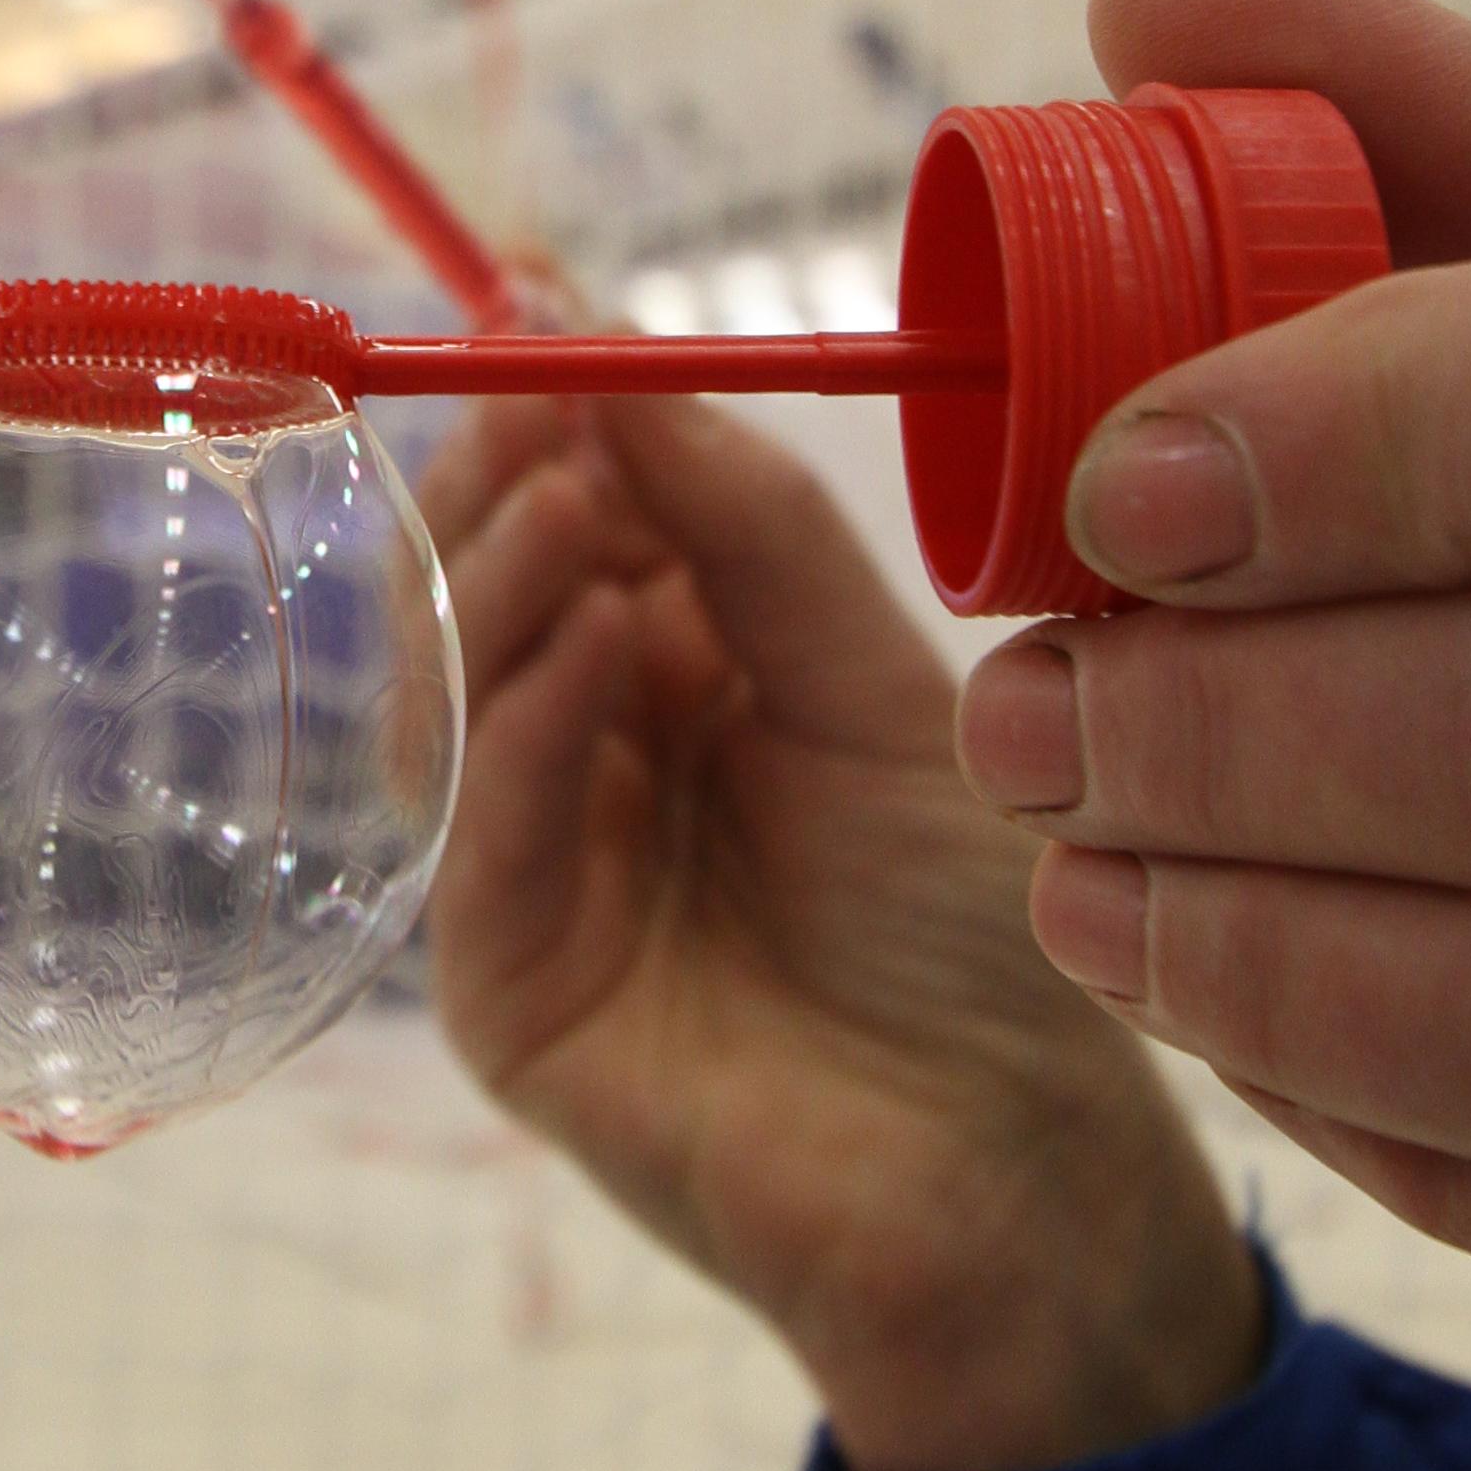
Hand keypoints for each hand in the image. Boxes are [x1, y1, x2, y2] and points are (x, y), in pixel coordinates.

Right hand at [418, 392, 1261, 1470]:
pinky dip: (525, 735)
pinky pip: (480, 847)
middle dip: (501, 489)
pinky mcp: (507, 996)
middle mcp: (581, 768)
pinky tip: (592, 648)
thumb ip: (755, 539)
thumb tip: (620, 367)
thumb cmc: (970, 932)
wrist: (1019, 1172)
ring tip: (574, 507)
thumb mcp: (878, 688)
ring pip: (451, 709)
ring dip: (501, 591)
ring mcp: (530, 883)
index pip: (564, 524)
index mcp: (670, 683)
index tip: (538, 298)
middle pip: (479, 603)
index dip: (547, 418)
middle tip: (534, 395)